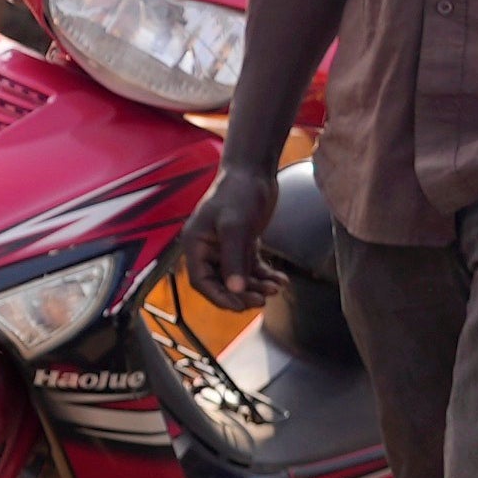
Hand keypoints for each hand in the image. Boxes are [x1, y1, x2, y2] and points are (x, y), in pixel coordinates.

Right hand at [176, 161, 277, 309]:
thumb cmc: (238, 194)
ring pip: (239, 277)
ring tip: (276, 288)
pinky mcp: (242, 243)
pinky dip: (265, 276)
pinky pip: (251, 268)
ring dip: (256, 286)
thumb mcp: (235, 227)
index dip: (219, 296)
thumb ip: (234, 259)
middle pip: (220, 282)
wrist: (253, 171)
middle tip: (263, 300)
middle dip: (241, 293)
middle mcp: (208, 248)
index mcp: (195, 244)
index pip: (201, 281)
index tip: (241, 305)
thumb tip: (235, 289)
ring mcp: (225, 247)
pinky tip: (281, 280)